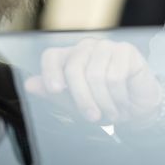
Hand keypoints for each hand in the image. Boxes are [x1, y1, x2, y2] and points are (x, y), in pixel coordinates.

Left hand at [25, 38, 162, 125]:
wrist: (135, 109)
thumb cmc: (103, 104)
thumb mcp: (75, 104)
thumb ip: (54, 94)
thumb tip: (29, 84)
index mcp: (69, 58)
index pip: (52, 56)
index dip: (50, 71)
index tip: (55, 90)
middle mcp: (86, 48)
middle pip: (74, 68)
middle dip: (82, 99)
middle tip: (92, 117)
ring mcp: (106, 46)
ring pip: (96, 74)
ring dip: (104, 101)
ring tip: (111, 112)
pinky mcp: (126, 50)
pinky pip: (116, 76)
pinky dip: (119, 96)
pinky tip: (123, 102)